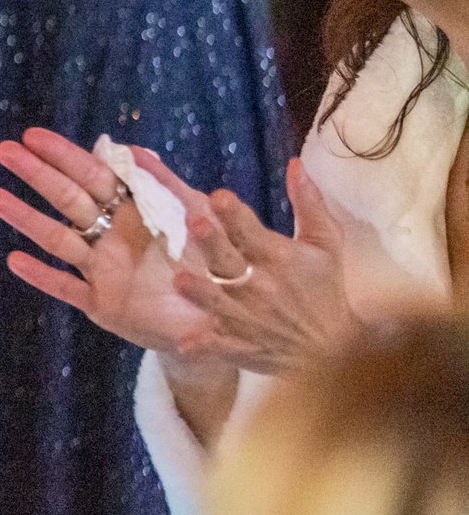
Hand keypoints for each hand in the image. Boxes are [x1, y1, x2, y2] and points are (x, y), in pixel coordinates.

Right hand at [0, 127, 219, 359]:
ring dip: (27, 218)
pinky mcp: (103, 304)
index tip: (33, 136)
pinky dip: (42, 276)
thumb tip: (134, 149)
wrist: (224, 316)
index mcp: (132, 210)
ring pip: (59, 240)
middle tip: (5, 151)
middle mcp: (110, 235)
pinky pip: (67, 288)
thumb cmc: (212, 260)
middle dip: (37, 175)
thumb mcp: (199, 216)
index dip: (64, 155)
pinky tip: (14, 260)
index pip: (92, 175)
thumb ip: (168, 185)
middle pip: (68, 200)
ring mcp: (102, 269)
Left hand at [165, 157, 364, 375]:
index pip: (251, 230)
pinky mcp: (240, 345)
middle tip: (195, 223)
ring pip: (217, 302)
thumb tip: (297, 164)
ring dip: (200, 292)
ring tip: (181, 281)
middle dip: (213, 243)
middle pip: (228, 260)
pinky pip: (218, 345)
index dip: (235, 214)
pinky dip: (204, 346)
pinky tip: (186, 344)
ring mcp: (247, 317)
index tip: (219, 196)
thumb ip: (309, 204)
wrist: (333, 350)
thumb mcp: (325, 245)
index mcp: (277, 257)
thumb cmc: (324, 290)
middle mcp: (259, 285)